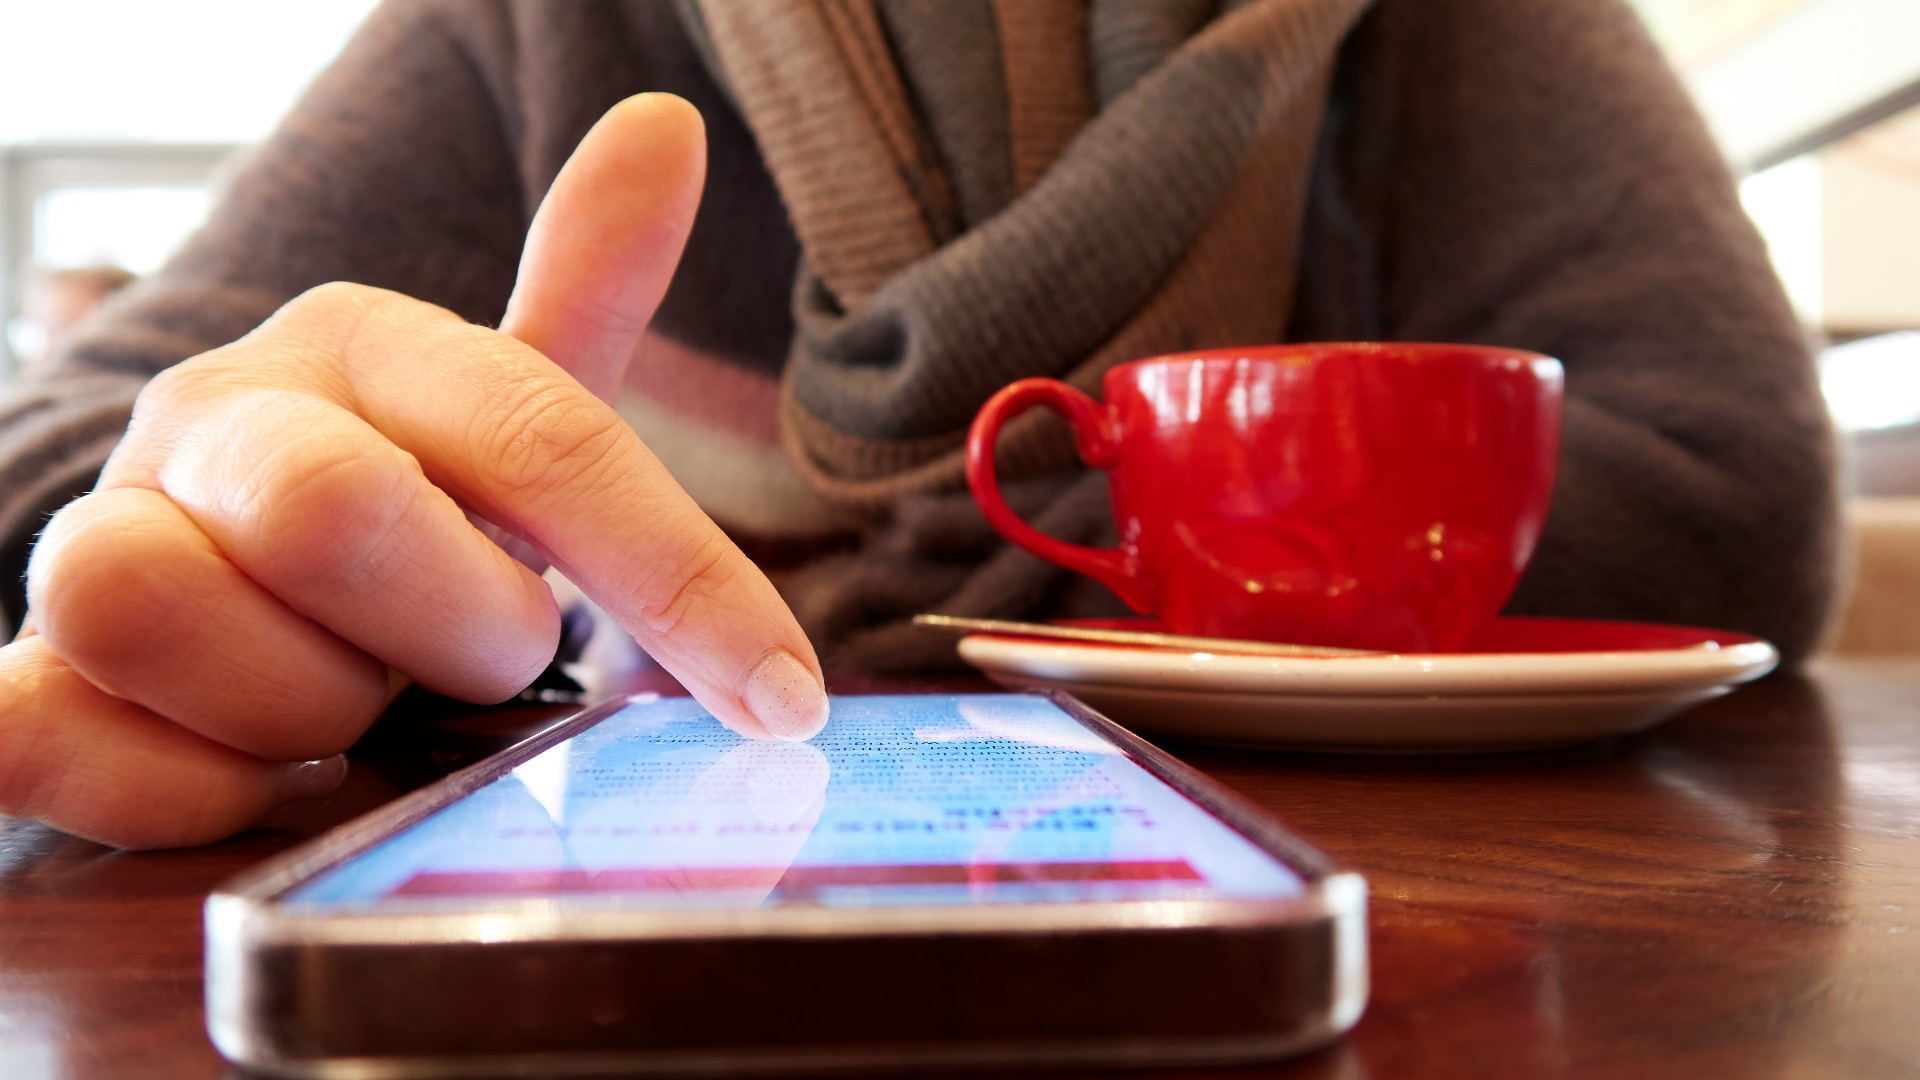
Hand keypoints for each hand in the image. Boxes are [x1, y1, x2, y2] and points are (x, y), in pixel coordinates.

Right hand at [0, 95, 828, 848]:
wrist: (214, 573)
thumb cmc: (403, 510)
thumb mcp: (502, 414)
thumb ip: (584, 292)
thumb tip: (666, 127)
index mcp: (359, 345)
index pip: (544, 437)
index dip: (681, 579)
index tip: (783, 697)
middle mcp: (215, 414)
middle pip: (334, 509)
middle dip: (451, 628)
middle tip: (474, 654)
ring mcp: (102, 531)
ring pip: (162, 610)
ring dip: (300, 709)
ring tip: (343, 704)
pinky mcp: (30, 676)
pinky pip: (45, 737)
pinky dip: (169, 784)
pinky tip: (237, 773)